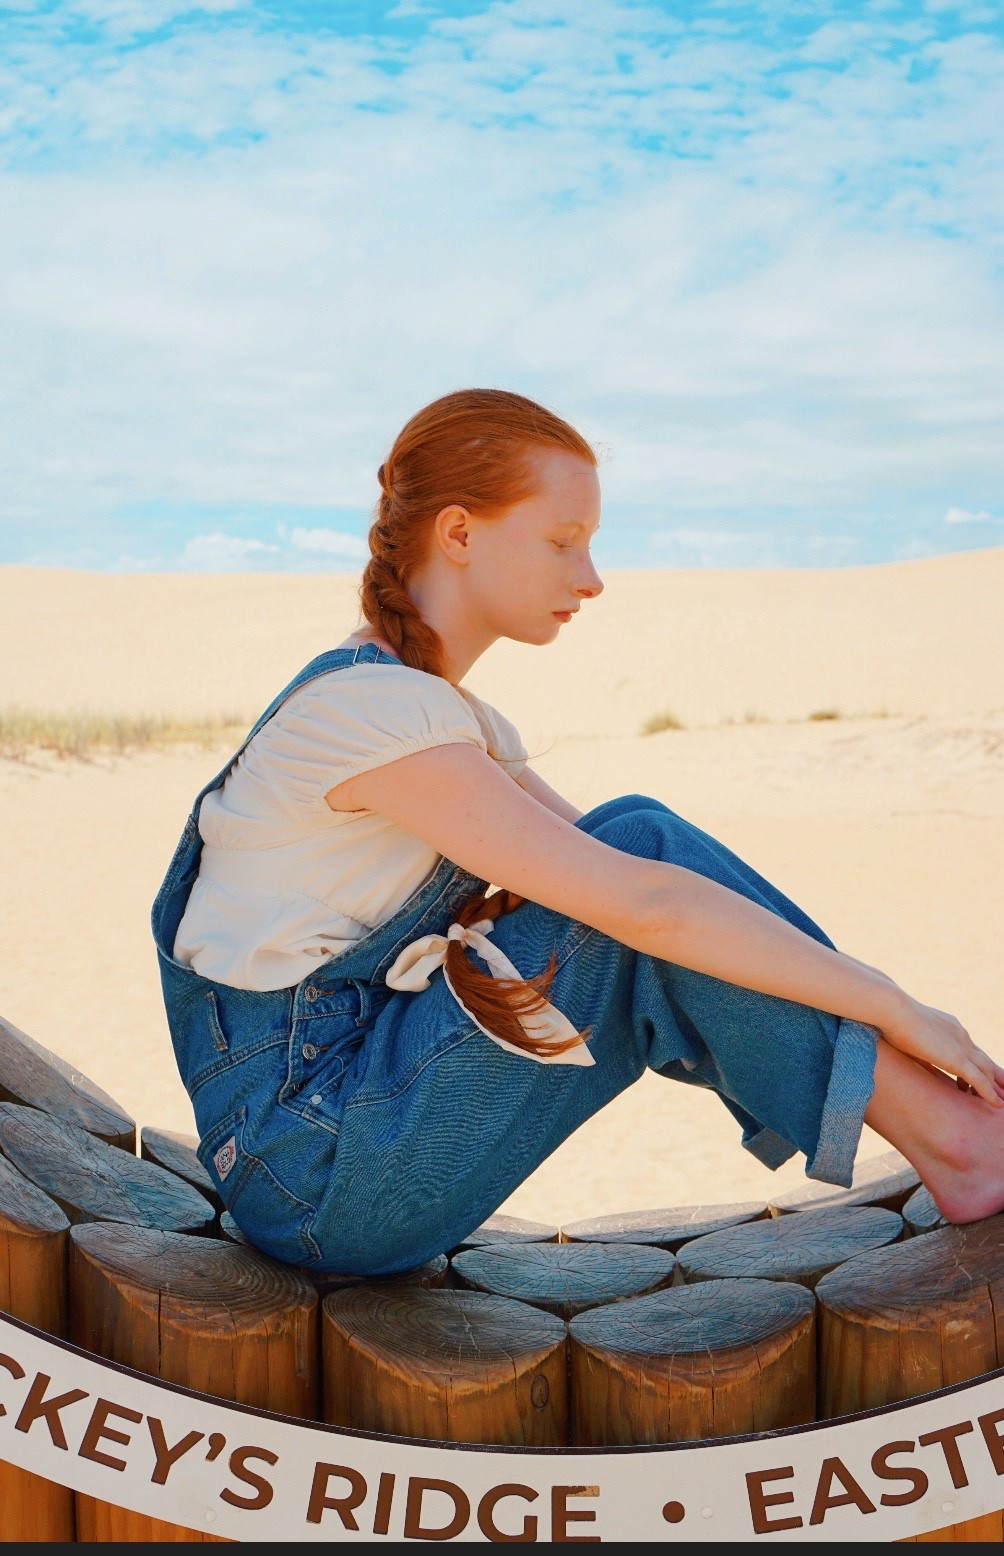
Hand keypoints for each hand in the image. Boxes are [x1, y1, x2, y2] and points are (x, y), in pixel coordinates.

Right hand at [880, 992, 1003, 1107]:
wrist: (894, 1010)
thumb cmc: (891, 1016)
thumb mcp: (905, 1027)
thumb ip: (909, 1036)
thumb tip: (896, 1040)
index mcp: (950, 1026)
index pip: (968, 1047)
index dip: (973, 1063)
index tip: (968, 1079)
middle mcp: (961, 1035)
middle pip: (984, 1059)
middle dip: (991, 1075)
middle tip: (994, 1090)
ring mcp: (961, 1047)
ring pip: (986, 1071)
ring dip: (993, 1087)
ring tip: (996, 1101)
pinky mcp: (957, 1060)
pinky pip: (980, 1080)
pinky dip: (989, 1093)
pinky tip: (995, 1104)